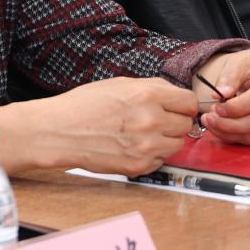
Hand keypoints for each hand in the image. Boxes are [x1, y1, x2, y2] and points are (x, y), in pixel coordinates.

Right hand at [0, 77, 197, 176]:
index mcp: (147, 95)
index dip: (182, 104)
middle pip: (186, 124)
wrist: (60, 131)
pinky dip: (152, 153)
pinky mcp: (140, 166)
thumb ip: (151, 87)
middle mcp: (151, 120)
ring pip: (177, 144)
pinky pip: (161, 159)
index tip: (176, 107)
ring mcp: (147, 146)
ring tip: (142, 133)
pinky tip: (132, 145)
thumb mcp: (118, 84)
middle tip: (154, 120)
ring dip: (165, 139)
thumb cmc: (84, 105)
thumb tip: (175, 95)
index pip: (189, 101)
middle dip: (173, 121)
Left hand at [197, 49, 249, 143]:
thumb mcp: (238, 61)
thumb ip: (228, 77)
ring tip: (213, 124)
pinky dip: (240, 137)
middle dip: (230, 125)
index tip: (216, 108)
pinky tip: (226, 130)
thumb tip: (219, 94)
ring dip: (232, 134)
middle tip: (209, 119)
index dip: (236, 107)